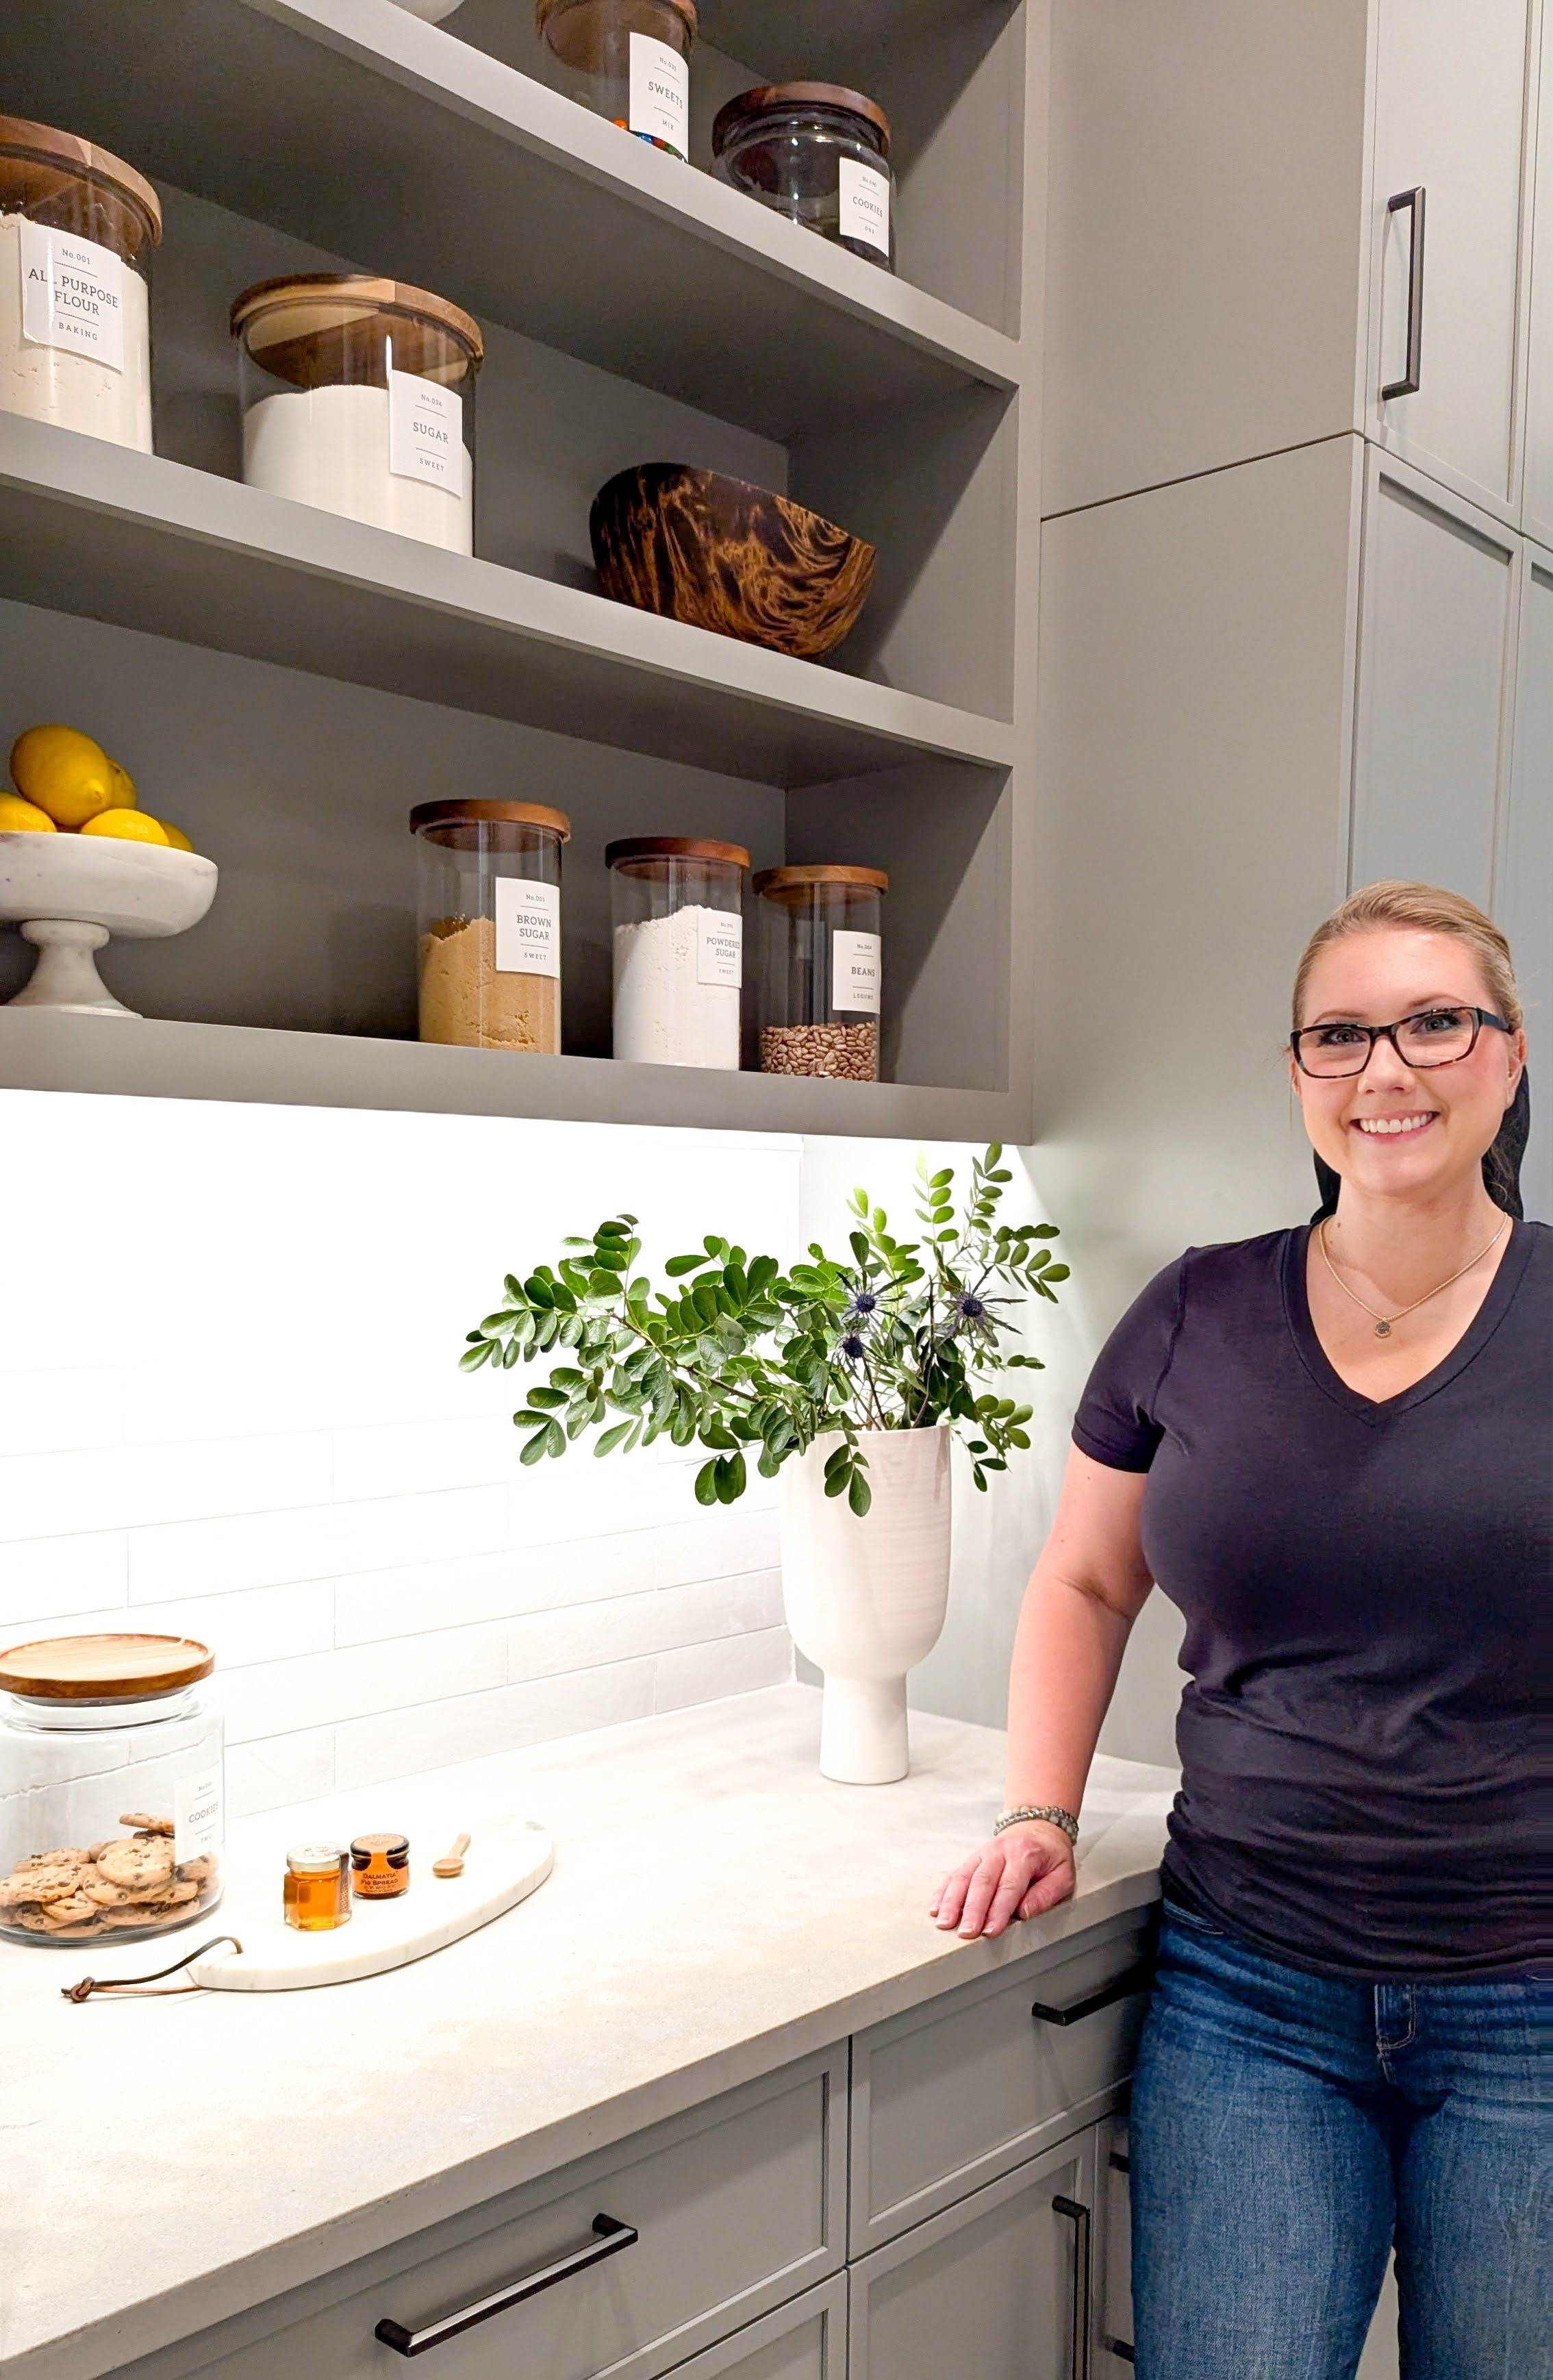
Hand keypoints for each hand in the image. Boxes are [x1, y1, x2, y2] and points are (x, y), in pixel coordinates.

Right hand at [929, 1821, 1076, 1938]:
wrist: (1037, 1826)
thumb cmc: (1051, 1856)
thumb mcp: (1063, 1874)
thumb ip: (1046, 1894)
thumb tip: (1025, 1912)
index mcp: (1025, 1855)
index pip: (1010, 1886)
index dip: (999, 1910)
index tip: (990, 1930)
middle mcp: (1000, 1852)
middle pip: (983, 1882)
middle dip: (972, 1909)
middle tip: (965, 1932)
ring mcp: (983, 1854)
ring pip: (964, 1877)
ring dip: (952, 1901)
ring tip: (944, 1922)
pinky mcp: (973, 1859)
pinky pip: (955, 1874)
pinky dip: (943, 1891)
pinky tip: (936, 1906)